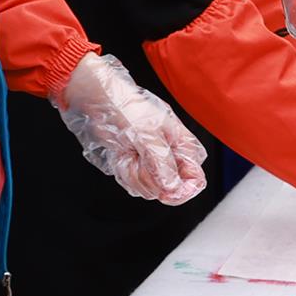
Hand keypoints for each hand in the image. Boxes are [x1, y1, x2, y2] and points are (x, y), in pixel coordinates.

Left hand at [51, 53, 207, 205]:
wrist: (100, 103)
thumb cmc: (128, 108)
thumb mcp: (148, 136)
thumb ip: (162, 163)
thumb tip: (173, 187)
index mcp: (182, 144)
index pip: (195, 177)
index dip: (185, 189)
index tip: (169, 192)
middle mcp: (170, 155)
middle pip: (171, 188)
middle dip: (152, 178)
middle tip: (141, 159)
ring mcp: (151, 163)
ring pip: (151, 188)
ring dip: (135, 175)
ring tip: (130, 153)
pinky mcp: (135, 166)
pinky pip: (134, 184)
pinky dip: (125, 173)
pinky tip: (122, 156)